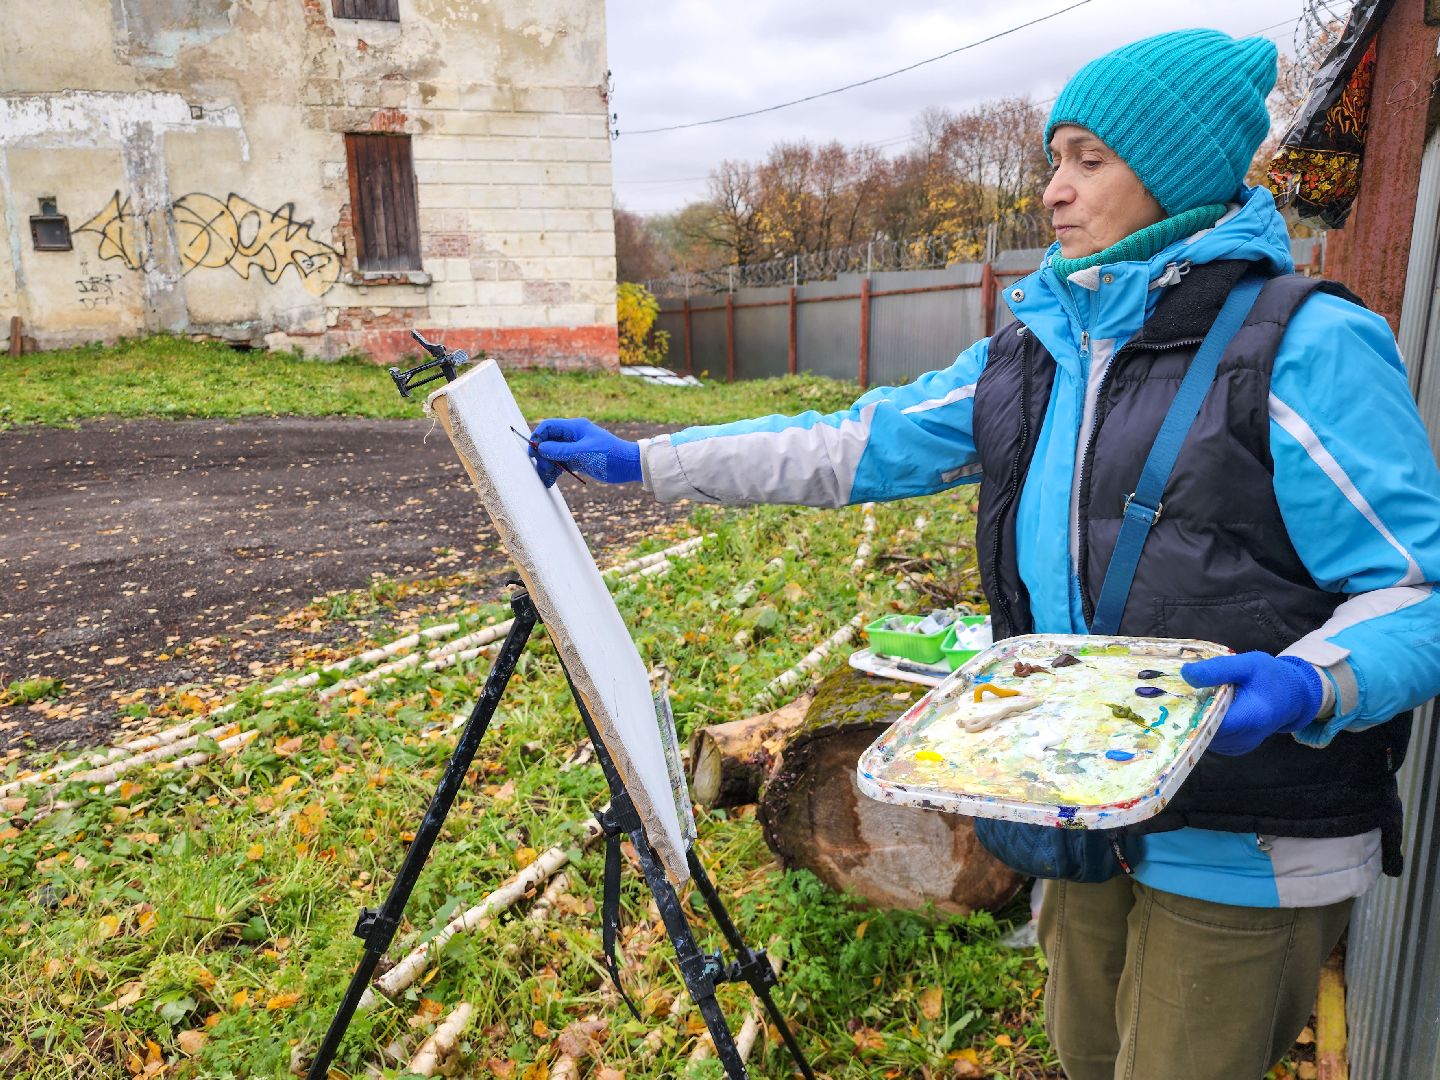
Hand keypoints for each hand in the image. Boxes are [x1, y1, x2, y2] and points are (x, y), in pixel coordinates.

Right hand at [530, 418, 641, 486]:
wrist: (629, 466)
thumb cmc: (610, 454)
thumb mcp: (584, 452)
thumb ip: (561, 450)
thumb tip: (541, 448)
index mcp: (575, 427)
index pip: (549, 426)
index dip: (537, 437)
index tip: (533, 452)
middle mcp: (573, 436)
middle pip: (549, 442)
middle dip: (542, 455)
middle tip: (542, 469)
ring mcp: (575, 448)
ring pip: (553, 454)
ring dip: (547, 465)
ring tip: (546, 478)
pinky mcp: (578, 460)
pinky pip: (561, 464)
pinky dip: (555, 471)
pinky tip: (550, 481)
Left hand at [1181, 651, 1322, 755]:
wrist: (1292, 696)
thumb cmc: (1271, 677)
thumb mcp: (1248, 664)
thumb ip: (1219, 669)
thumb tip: (1186, 673)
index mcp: (1252, 717)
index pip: (1212, 722)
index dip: (1193, 709)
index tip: (1184, 695)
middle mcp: (1246, 737)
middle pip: (1206, 730)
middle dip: (1194, 712)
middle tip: (1192, 692)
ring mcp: (1240, 745)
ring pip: (1205, 737)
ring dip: (1199, 720)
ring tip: (1205, 699)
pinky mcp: (1235, 747)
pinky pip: (1211, 740)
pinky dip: (1206, 725)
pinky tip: (1211, 709)